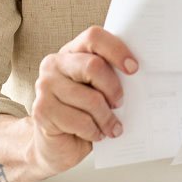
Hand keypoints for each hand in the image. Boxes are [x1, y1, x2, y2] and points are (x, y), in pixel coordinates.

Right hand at [29, 26, 137, 174]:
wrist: (57, 144)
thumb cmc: (85, 112)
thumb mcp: (100, 90)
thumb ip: (111, 76)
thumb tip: (141, 76)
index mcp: (72, 51)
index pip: (94, 37)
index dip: (116, 50)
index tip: (134, 68)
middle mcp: (54, 63)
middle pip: (93, 66)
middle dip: (113, 88)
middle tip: (119, 103)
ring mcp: (45, 85)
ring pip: (90, 98)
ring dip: (106, 118)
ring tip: (111, 127)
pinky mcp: (41, 109)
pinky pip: (80, 120)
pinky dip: (94, 131)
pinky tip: (95, 134)